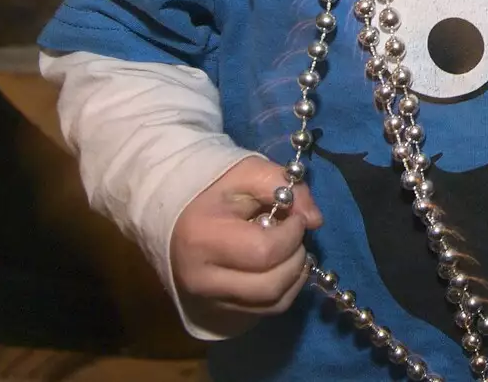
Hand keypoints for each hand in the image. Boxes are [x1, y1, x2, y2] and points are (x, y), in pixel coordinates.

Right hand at [170, 156, 323, 334]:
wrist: (172, 218)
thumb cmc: (212, 192)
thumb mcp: (246, 172)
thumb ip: (283, 184)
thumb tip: (315, 220)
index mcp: (203, 238)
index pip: (265, 251)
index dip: (292, 234)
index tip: (295, 217)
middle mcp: (201, 279)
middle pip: (271, 286)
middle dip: (296, 258)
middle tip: (294, 236)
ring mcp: (207, 301)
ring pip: (272, 304)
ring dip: (295, 277)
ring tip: (289, 251)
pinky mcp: (216, 313)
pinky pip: (264, 313)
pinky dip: (284, 291)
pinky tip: (279, 268)